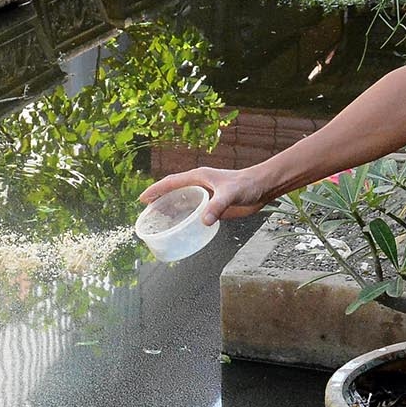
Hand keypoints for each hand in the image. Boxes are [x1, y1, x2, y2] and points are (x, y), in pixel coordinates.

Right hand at [138, 167, 272, 225]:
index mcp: (198, 177)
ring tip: (159, 223)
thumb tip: (203, 222)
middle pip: (173, 193)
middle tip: (147, 215)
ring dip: (171, 211)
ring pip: (183, 203)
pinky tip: (182, 229)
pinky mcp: (214, 206)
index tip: (142, 199)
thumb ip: (217, 207)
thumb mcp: (229, 194)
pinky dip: (186, 219)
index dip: (156, 190)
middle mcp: (199, 186)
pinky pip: (195, 213)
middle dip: (159, 202)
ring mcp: (206, 196)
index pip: (171, 183)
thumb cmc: (246, 185)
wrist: (262, 188)